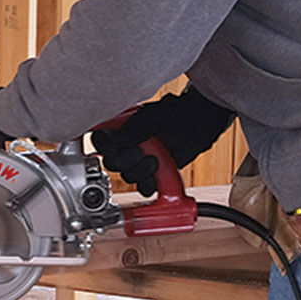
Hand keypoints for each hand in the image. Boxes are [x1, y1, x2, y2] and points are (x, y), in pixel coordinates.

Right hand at [91, 86, 233, 195]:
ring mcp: (142, 159)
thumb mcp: (149, 119)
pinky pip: (144, 186)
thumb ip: (129, 132)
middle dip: (125, 161)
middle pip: (113, 163)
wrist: (199, 122)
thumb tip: (112, 143)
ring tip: (154, 161)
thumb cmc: (176, 113)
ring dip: (140, 171)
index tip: (110, 148)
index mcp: (123, 128)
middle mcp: (130, 145)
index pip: (101, 142)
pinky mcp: (155, 172)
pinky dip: (148, 183)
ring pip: (128, 175)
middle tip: (139, 152)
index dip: (103, 147)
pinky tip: (156, 175)